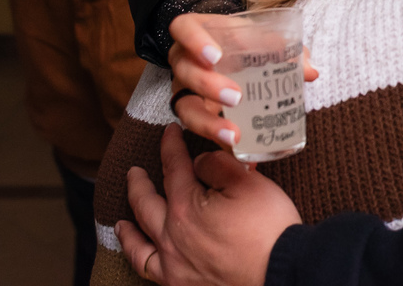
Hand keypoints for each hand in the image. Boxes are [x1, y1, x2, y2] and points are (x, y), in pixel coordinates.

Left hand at [115, 124, 301, 285]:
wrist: (281, 271)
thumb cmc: (268, 227)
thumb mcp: (248, 182)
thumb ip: (218, 165)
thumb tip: (199, 162)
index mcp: (186, 206)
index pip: (173, 168)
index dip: (170, 146)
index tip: (169, 132)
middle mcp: (171, 236)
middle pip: (145, 204)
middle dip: (138, 184)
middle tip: (134, 172)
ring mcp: (173, 264)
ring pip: (138, 244)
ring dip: (128, 228)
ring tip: (121, 221)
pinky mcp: (181, 284)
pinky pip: (148, 270)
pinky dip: (139, 260)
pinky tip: (142, 255)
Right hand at [168, 13, 318, 148]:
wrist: (230, 53)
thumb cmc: (243, 40)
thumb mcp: (261, 36)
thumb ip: (285, 49)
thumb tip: (311, 72)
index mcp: (197, 33)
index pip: (183, 29)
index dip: (194, 41)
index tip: (215, 57)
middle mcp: (185, 61)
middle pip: (185, 72)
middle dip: (208, 86)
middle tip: (235, 97)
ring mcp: (185, 90)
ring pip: (184, 107)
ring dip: (209, 123)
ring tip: (235, 136)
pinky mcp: (195, 115)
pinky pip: (204, 133)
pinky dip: (223, 146)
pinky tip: (243, 158)